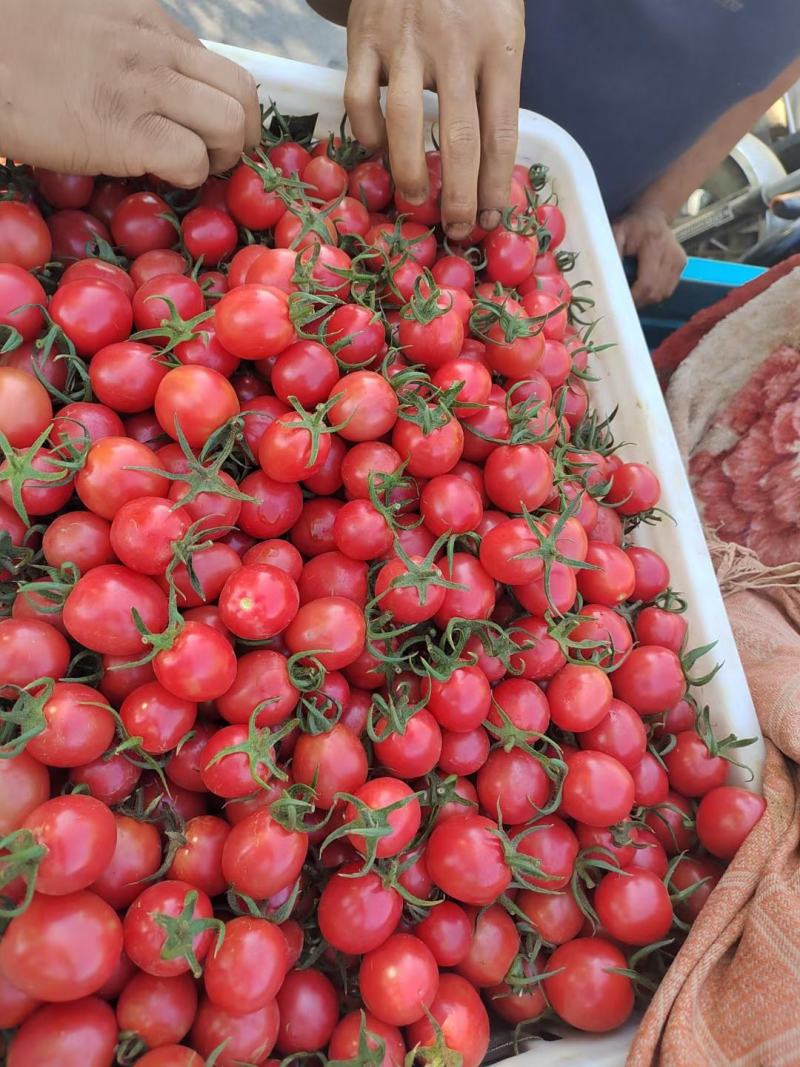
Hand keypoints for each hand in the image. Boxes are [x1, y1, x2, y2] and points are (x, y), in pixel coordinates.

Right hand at [0, 0, 260, 186]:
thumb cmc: (15, 48)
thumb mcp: (83, 22)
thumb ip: (126, 42)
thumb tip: (153, 82)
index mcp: (146, 19)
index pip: (216, 63)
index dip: (223, 103)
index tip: (210, 128)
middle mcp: (154, 47)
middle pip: (241, 91)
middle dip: (243, 132)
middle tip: (220, 156)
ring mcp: (144, 87)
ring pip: (230, 123)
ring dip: (223, 156)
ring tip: (198, 167)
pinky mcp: (127, 131)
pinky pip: (192, 159)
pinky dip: (190, 176)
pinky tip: (164, 175)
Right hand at [344, 0, 524, 239]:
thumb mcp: (502, 30)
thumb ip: (496, 88)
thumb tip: (489, 167)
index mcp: (499, 48)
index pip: (501, 132)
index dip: (496, 185)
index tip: (492, 219)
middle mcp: (455, 46)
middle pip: (460, 138)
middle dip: (460, 196)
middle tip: (457, 229)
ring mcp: (406, 42)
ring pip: (405, 122)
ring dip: (410, 172)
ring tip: (415, 201)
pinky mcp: (364, 38)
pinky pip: (360, 97)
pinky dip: (367, 131)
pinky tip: (377, 148)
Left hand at [613, 204, 686, 306]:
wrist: (652, 215)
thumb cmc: (632, 225)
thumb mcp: (616, 233)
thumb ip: (612, 254)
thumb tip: (609, 279)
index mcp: (654, 244)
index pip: (647, 282)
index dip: (634, 297)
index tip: (620, 303)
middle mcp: (671, 253)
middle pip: (656, 291)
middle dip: (639, 301)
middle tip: (624, 302)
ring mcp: (679, 260)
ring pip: (663, 293)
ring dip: (647, 300)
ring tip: (633, 294)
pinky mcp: (681, 265)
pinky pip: (668, 289)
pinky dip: (655, 294)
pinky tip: (644, 288)